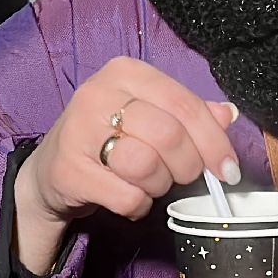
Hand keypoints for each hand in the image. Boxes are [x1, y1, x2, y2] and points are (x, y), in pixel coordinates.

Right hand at [13, 57, 240, 274]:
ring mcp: (78, 130)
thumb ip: (188, 112)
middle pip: (169, 135)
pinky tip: (129, 199)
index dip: (214, 141)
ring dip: (159, 185)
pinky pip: (126, 196)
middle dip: (188, 166)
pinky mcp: (68, 170)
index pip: (185, 104)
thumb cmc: (107, 139)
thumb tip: (228, 114)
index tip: (228, 169)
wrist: (49, 172)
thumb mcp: (149, 115)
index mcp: (126, 72)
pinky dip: (137, 205)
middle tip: (183, 177)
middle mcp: (99, 93)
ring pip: (147, 165)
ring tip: (149, 183)